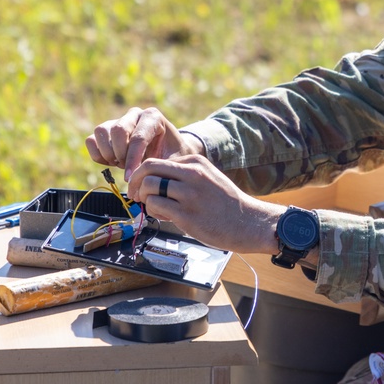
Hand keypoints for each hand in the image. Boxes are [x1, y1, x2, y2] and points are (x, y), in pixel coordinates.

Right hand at [86, 107, 204, 180]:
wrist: (168, 151)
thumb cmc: (172, 155)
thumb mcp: (175, 160)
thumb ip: (161, 167)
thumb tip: (141, 180)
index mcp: (153, 117)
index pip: (138, 138)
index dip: (132, 160)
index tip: (130, 178)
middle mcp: (134, 114)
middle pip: (118, 131)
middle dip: (121, 156)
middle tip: (129, 170)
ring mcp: (118, 120)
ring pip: (101, 132)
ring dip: (109, 154)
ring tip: (122, 164)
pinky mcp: (106, 130)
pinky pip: (91, 140)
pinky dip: (98, 155)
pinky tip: (112, 162)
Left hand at [130, 156, 285, 255]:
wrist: (249, 222)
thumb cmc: (227, 204)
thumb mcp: (209, 178)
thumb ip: (185, 176)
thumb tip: (156, 181)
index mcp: (196, 163)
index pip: (157, 161)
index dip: (143, 174)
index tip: (141, 186)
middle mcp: (192, 174)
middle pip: (148, 168)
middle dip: (135, 182)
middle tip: (134, 194)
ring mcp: (189, 194)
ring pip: (149, 186)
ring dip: (144, 198)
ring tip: (153, 207)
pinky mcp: (187, 214)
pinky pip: (156, 205)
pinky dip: (153, 210)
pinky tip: (164, 216)